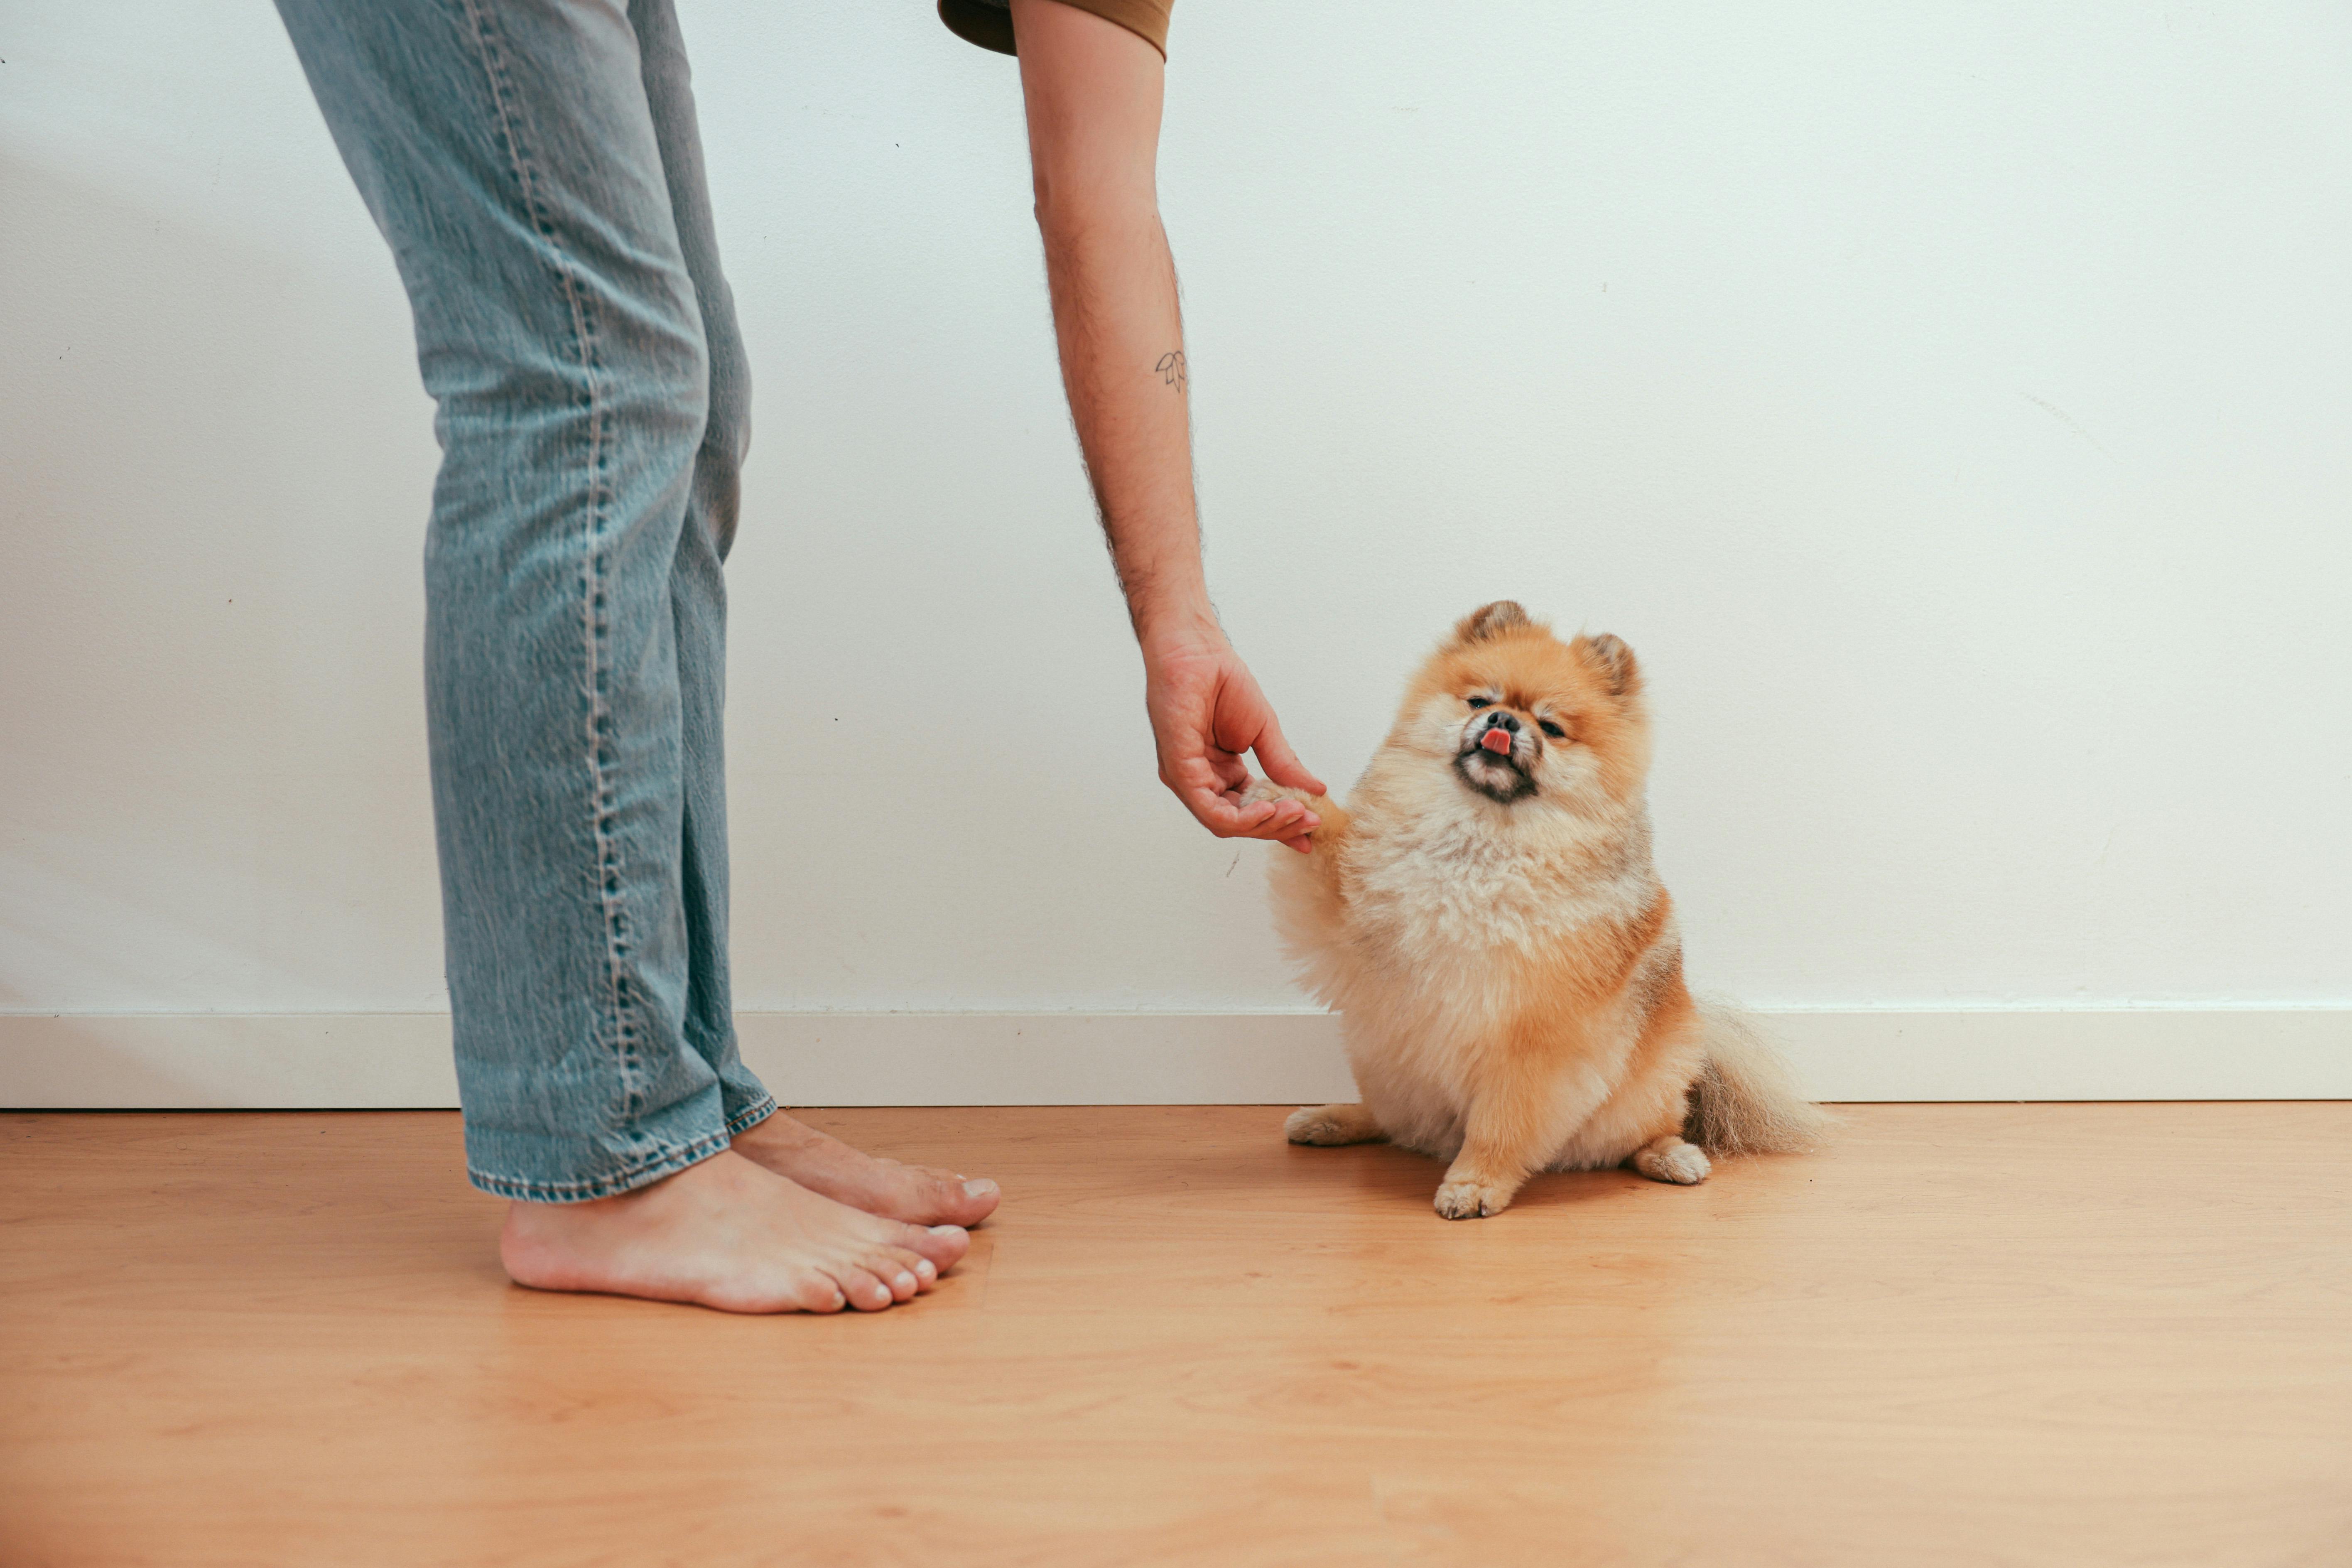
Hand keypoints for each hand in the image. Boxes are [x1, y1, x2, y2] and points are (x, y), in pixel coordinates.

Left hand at [1141, 624, 1327, 851]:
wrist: (1199, 651)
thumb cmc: (1222, 682)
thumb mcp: (1264, 731)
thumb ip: (1284, 766)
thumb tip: (1316, 791)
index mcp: (1218, 772)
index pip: (1249, 811)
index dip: (1281, 824)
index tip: (1312, 830)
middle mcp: (1200, 780)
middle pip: (1239, 823)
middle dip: (1278, 827)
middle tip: (1310, 822)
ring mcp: (1186, 777)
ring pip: (1225, 822)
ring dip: (1265, 824)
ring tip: (1297, 812)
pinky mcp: (1178, 769)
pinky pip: (1209, 808)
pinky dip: (1242, 817)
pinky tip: (1269, 809)